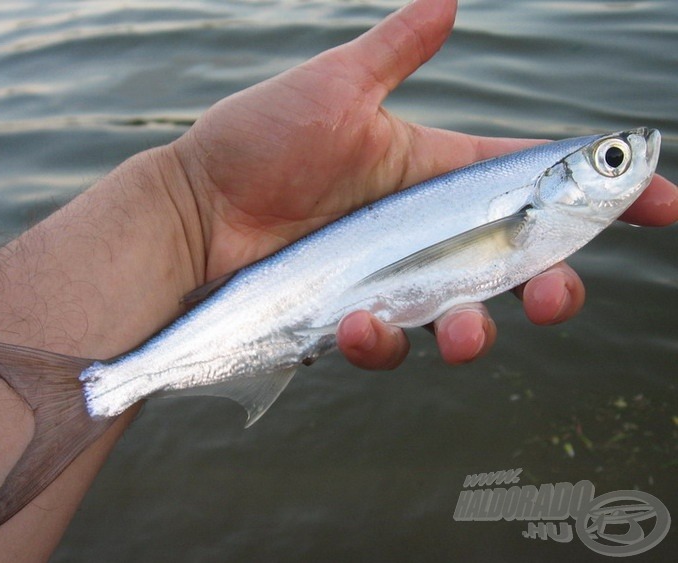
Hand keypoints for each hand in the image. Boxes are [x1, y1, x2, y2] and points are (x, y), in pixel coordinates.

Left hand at [167, 0, 677, 368]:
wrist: (194, 208)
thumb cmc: (255, 142)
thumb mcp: (334, 86)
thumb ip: (396, 51)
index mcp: (433, 173)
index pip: (532, 183)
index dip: (601, 197)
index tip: (663, 207)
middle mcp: (422, 233)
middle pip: (515, 268)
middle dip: (553, 287)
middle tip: (556, 295)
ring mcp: (389, 281)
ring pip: (463, 320)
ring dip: (477, 333)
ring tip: (463, 331)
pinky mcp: (352, 319)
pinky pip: (388, 344)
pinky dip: (383, 340)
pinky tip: (356, 322)